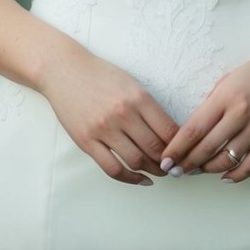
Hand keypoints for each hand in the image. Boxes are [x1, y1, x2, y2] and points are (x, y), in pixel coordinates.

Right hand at [40, 41, 178, 185]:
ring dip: (152, 171)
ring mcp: (103, 129)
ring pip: (136, 161)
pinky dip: (130, 179)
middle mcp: (122, 114)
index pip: (168, 130)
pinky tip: (140, 179)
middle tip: (175, 166)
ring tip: (160, 173)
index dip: (180, 146)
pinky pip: (112, 168)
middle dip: (169, 162)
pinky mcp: (86, 141)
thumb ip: (148, 106)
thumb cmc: (100, 74)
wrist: (64, 69)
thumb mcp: (130, 83)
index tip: (185, 152)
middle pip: (154, 148)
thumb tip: (168, 132)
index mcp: (138, 97)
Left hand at [159, 29, 249, 182]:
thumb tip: (195, 130)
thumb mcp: (228, 80)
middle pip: (206, 148)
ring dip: (208, 170)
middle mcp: (241, 114)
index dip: (177, 148)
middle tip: (175, 171)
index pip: (194, 129)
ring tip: (197, 171)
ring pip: (226, 161)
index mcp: (225, 97)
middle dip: (187, 163)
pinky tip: (225, 176)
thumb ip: (212, 104)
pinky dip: (235, 175)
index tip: (166, 159)